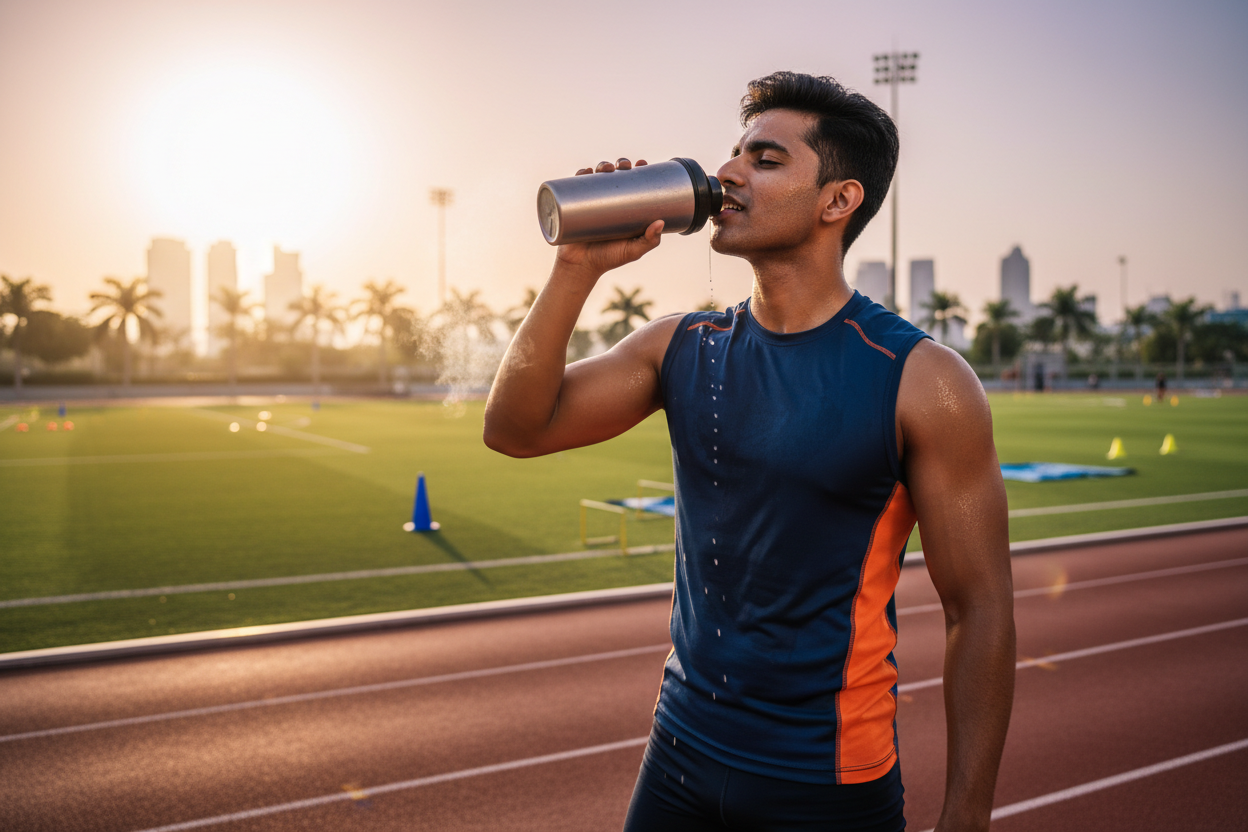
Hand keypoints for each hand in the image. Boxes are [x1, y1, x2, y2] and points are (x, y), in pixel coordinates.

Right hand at [555, 158, 663, 277]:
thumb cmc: (609, 259)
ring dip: (601, 166)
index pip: (632, 183)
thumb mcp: (633, 250)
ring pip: (596, 177)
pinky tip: (585, 171)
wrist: (581, 267)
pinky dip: (579, 175)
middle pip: (615, 175)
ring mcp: (591, 203)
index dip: (637, 170)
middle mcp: (608, 202)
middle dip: (620, 164)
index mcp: (625, 208)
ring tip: (605, 168)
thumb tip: (660, 222)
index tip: (641, 164)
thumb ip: (649, 240)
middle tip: (623, 166)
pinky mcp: (574, 206)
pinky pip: (575, 186)